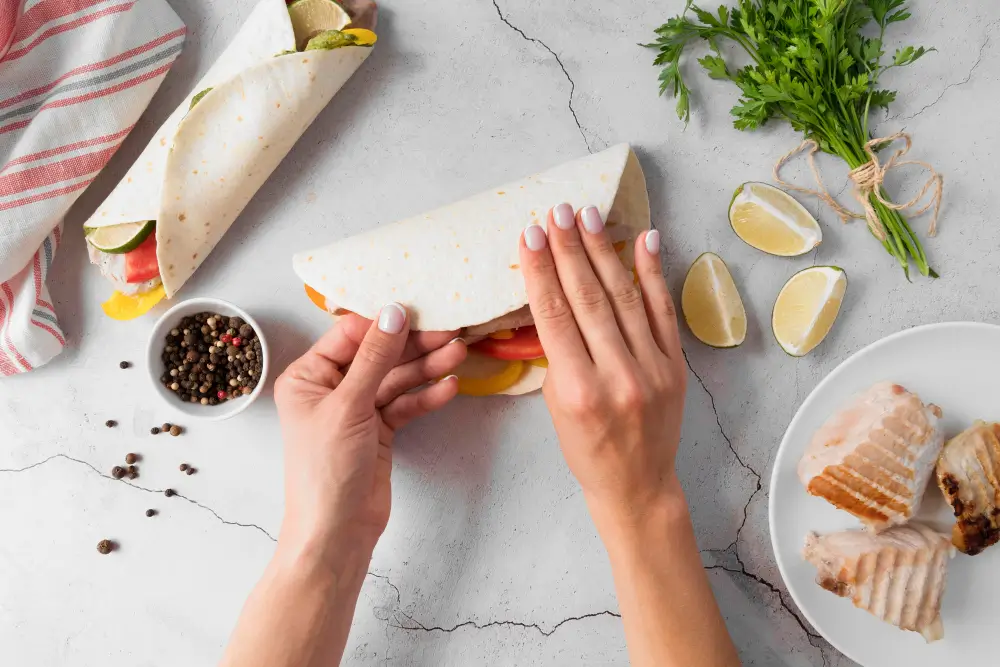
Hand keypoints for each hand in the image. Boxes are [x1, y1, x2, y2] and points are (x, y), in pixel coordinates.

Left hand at [273, 308, 465, 561]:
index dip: (384, 324)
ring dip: (426, 368)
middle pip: (378, 356)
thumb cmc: (326, 470)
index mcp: (307, 376)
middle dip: (414, 346)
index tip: (419, 311)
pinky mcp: (378, 431)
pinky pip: (405, 405)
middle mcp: (330, 389)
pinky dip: (425, 396)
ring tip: (459, 354)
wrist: (336, 532)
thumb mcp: (349, 406)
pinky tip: (449, 386)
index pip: (350, 336)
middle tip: (450, 333)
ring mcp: (356, 411)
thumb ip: (374, 358)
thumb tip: (393, 313)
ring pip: (396, 380)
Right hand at [519, 203, 685, 530]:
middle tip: (558, 212)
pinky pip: (664, 311)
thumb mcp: (557, 408)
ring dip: (605, 252)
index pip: (554, 316)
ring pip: (625, 298)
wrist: (637, 485)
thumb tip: (556, 296)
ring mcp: (653, 368)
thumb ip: (558, 354)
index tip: (530, 235)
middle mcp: (618, 375)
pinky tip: (645, 240)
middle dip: (570, 250)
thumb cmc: (586, 450)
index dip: (541, 271)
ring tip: (590, 216)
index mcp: (579, 390)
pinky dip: (654, 274)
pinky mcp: (676, 366)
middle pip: (589, 298)